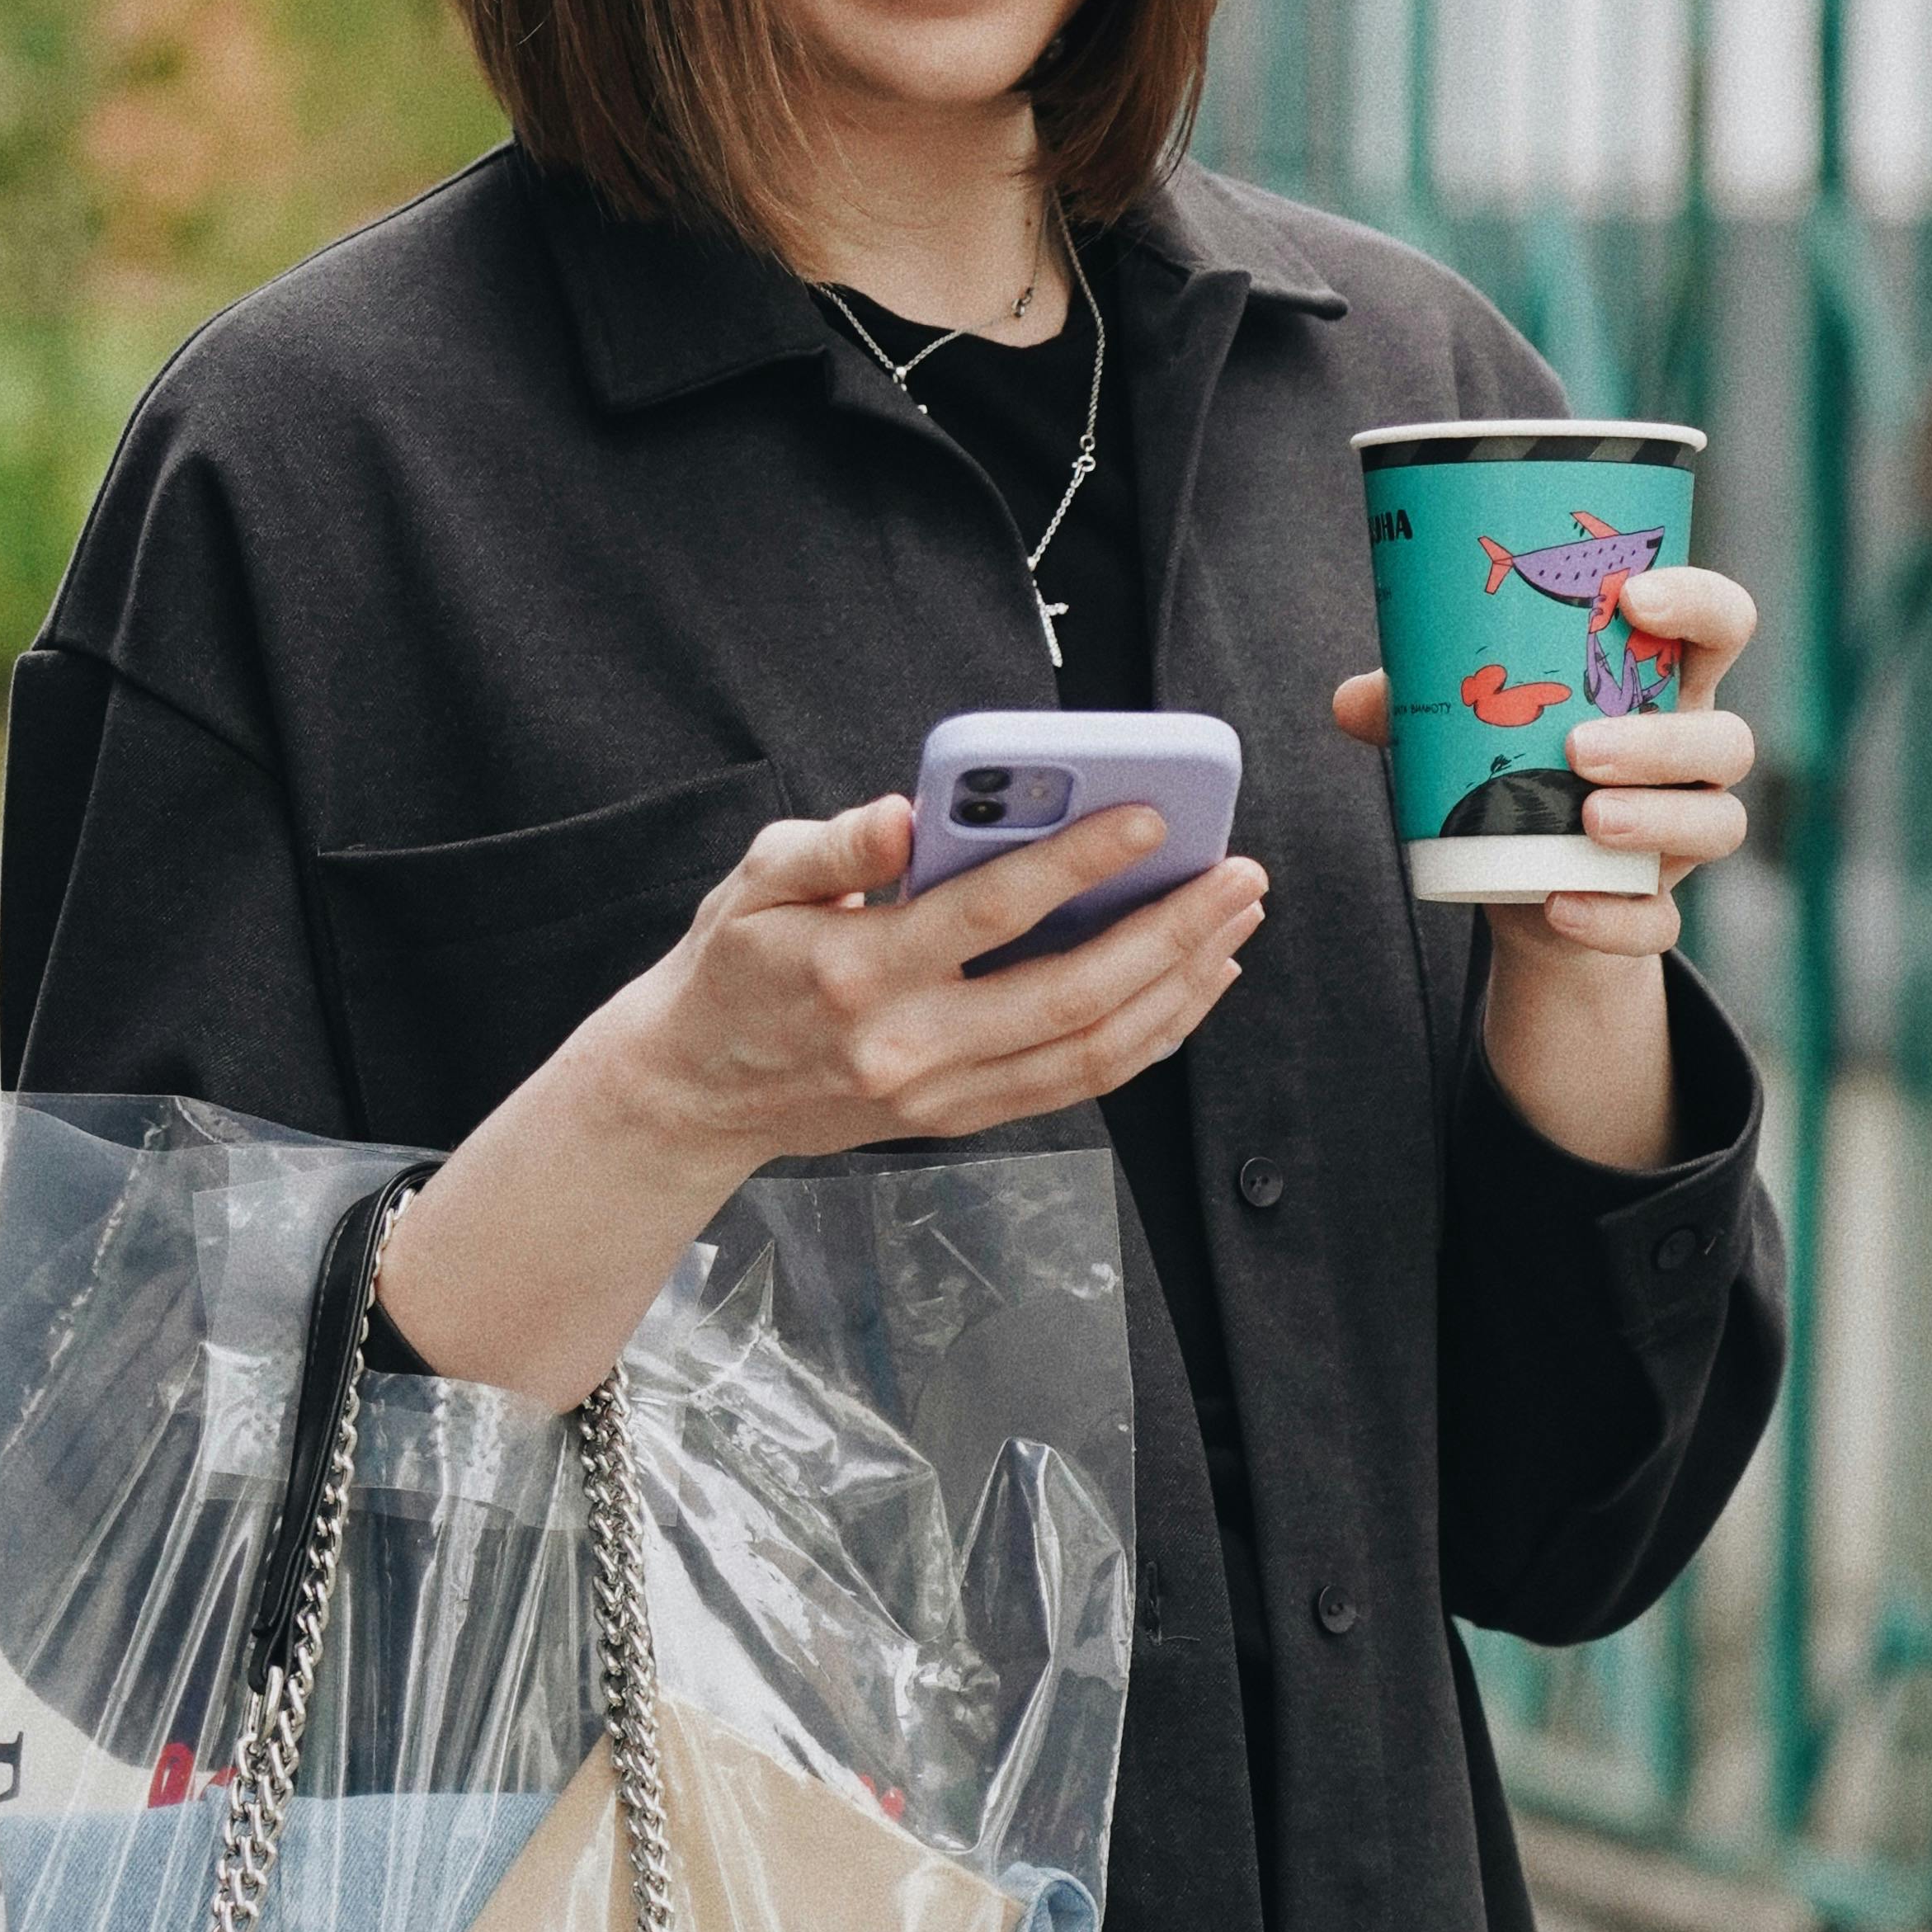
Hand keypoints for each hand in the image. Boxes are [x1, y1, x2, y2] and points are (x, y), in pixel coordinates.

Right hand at [600, 788, 1269, 1169]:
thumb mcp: (756, 881)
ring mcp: (940, 1092)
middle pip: (1070, 993)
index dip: (1078, 863)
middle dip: (1171, 932)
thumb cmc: (734, 967)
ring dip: (1178, 989)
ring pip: (1091, 1052)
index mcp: (857, 969)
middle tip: (1237, 876)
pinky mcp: (957, 1118)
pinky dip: (1146, 1038)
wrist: (694, 1089)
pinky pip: (1076, 1084)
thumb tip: (906, 814)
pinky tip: (1188, 987)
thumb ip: (835, 842)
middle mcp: (908, 1043)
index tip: (1150, 819)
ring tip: (1234, 927)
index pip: (990, 912)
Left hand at [1332, 564, 1757, 1167]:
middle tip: (1582, 749)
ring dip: (1658, 820)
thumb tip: (1351, 700)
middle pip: (1728, 738)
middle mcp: (1690, 759)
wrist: (1516, 890)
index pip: (1720, 625)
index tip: (1635, 598)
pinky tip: (1561, 907)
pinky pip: (1661, 921)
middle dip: (1664, 742)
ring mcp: (1680, 837)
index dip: (1696, 602)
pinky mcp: (1653, 906)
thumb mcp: (1467, 728)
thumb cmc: (1511, 770)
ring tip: (1589, 820)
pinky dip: (1614, 918)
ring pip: (1718, 823)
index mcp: (1660, 689)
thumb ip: (1418, 705)